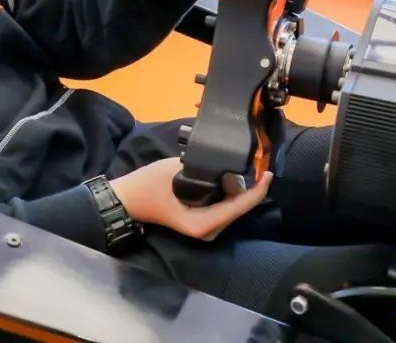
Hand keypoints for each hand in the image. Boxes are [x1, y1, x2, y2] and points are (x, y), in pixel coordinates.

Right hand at [110, 158, 272, 240]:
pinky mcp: (203, 223)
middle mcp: (208, 231)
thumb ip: (204, 169)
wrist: (129, 198)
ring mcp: (206, 229)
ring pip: (232, 208)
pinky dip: (229, 194)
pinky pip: (223, 208)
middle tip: (255, 164)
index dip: (257, 190)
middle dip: (249, 187)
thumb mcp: (176, 171)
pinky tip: (230, 177)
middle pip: (239, 208)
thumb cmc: (148, 185)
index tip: (267, 172)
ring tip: (243, 167)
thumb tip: (228, 164)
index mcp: (203, 224)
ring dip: (240, 190)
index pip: (239, 207)